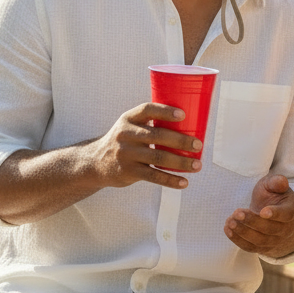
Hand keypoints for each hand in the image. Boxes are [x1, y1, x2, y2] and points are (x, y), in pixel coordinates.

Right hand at [88, 103, 202, 189]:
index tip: (183, 115)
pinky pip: (153, 176)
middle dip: (181, 141)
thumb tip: (189, 122)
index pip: (148, 110)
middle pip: (158, 136)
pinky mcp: (129, 172)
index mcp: (129, 118)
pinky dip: (170, 180)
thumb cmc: (124, 141)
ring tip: (197, 165)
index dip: (165, 111)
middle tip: (198, 145)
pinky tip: (184, 182)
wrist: (96, 162)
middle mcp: (126, 134)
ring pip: (159, 158)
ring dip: (181, 162)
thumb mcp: (129, 126)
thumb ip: (150, 123)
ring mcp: (127, 154)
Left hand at [224, 173, 293, 257]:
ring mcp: (275, 241)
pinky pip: (250, 248)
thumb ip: (276, 182)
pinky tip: (228, 229)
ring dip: (243, 232)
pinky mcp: (263, 248)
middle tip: (237, 213)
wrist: (273, 214)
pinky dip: (238, 240)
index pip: (286, 214)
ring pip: (259, 241)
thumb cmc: (272, 196)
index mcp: (291, 210)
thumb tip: (282, 181)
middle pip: (270, 229)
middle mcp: (286, 229)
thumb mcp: (273, 185)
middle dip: (252, 222)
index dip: (275, 214)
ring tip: (230, 221)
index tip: (262, 211)